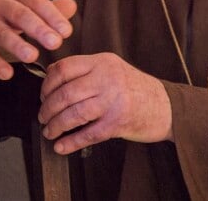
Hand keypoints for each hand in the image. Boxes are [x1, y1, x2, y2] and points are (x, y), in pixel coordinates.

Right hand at [0, 0, 75, 79]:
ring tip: (33, 57)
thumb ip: (44, 8)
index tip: (67, 31)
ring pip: (0, 31)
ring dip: (16, 44)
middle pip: (19, 14)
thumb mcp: (17, 4)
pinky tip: (6, 74)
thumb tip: (73, 7)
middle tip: (56, 43)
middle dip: (38, 28)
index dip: (52, 15)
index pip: (36, 1)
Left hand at [38, 52, 172, 154]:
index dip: (47, 83)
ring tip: (50, 131)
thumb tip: (52, 75)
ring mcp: (113, 100)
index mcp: (102, 61)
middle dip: (47, 109)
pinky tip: (62, 146)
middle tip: (43, 117)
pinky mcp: (118, 122)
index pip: (64, 67)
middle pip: (65, 93)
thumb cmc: (134, 88)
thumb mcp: (111, 68)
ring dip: (56, 126)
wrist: (165, 105)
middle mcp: (107, 78)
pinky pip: (87, 134)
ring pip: (73, 114)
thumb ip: (86, 70)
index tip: (43, 95)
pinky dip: (70, 142)